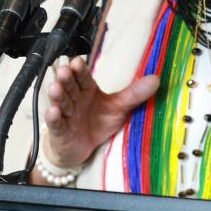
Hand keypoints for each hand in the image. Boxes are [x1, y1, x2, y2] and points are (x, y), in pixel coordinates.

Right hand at [43, 56, 158, 167]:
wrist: (81, 148)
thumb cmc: (98, 123)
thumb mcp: (119, 108)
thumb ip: (134, 94)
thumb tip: (156, 79)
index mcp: (88, 90)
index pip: (83, 78)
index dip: (79, 70)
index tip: (77, 61)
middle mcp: (75, 99)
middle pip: (70, 87)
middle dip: (66, 79)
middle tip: (64, 70)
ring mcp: (66, 115)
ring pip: (60, 102)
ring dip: (57, 95)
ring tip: (55, 88)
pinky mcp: (60, 132)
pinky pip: (56, 124)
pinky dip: (54, 118)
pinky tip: (53, 111)